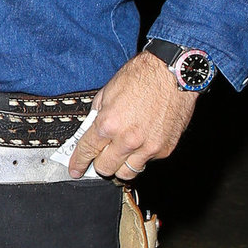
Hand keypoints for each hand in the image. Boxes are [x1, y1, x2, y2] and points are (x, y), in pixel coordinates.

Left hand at [68, 51, 197, 179]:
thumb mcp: (108, 91)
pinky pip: (147, 162)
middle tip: (100, 155)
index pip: (88, 151)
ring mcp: (148, 148)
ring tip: (120, 153)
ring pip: (127, 173)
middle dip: (99, 163)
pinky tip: (140, 141)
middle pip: (105, 168)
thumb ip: (98, 114)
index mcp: (109, 124)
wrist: (172, 74)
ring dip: (120, 165)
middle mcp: (128, 140)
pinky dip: (141, 156)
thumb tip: (91, 130)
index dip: (78, 162)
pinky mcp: (164, 150)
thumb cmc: (141, 77)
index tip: (75, 169)